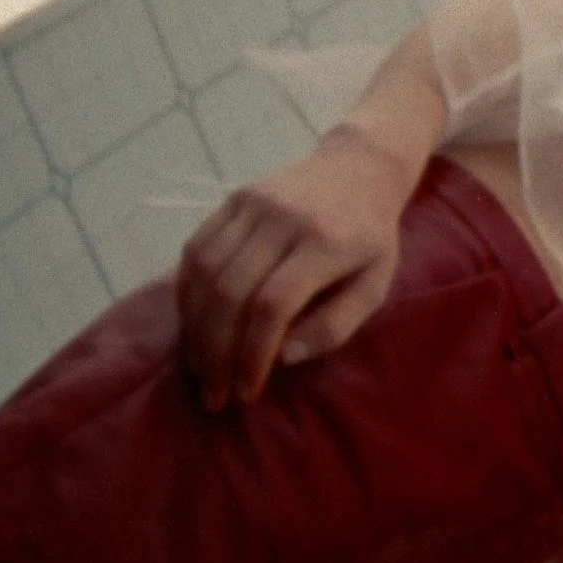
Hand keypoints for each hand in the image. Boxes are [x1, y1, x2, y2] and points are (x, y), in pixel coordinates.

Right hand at [176, 127, 417, 410]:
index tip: (247, 392)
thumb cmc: (371, 238)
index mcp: (327, 242)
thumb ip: (335, 326)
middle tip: (215, 394)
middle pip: (232, 292)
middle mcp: (285, 219)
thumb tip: (283, 358)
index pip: (274, 305)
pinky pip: (196, 250)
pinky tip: (193, 327)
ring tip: (200, 368)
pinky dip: (188, 294)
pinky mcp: (233, 199)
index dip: (252, 354)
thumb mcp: (374, 285)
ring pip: (205, 272)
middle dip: (217, 352)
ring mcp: (253, 204)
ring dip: (195, 329)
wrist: (360, 168)